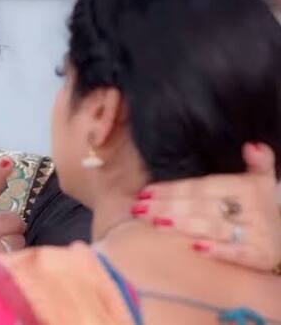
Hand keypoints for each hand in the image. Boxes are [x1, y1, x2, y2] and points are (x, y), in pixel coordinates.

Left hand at [132, 142, 280, 271]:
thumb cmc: (261, 207)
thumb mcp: (261, 181)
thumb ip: (257, 162)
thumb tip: (251, 145)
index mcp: (247, 187)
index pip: (202, 186)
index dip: (173, 189)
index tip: (145, 192)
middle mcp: (253, 209)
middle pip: (202, 205)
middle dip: (169, 206)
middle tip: (140, 208)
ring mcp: (257, 233)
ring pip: (214, 227)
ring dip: (184, 224)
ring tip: (156, 222)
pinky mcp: (260, 256)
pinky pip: (237, 253)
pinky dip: (217, 250)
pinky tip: (195, 248)